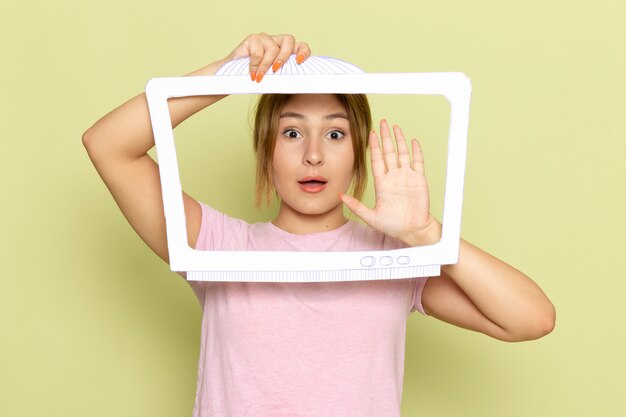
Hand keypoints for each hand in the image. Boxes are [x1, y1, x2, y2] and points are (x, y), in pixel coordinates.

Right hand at [225, 33, 310, 81]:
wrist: (232, 76)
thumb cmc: (256, 78)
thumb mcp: (272, 78)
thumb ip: (282, 76)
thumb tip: (294, 82)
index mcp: (285, 51)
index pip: (300, 46)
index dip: (304, 51)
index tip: (300, 62)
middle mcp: (277, 41)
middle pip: (289, 40)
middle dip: (284, 56)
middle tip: (276, 70)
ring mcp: (265, 38)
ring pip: (273, 48)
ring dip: (266, 66)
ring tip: (259, 77)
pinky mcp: (252, 38)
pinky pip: (258, 52)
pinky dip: (255, 65)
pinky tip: (252, 73)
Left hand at [340, 119, 440, 245]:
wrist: (412, 231)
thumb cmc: (393, 225)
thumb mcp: (370, 216)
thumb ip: (356, 206)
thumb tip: (340, 196)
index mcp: (382, 183)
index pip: (376, 160)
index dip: (373, 147)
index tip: (370, 134)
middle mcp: (394, 177)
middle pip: (388, 152)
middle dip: (385, 137)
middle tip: (382, 122)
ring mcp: (407, 177)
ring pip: (402, 153)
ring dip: (399, 140)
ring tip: (395, 127)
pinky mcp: (419, 180)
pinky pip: (417, 162)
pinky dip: (416, 151)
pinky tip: (412, 140)